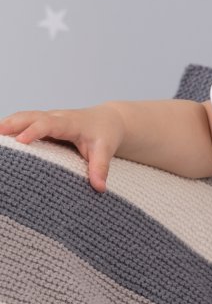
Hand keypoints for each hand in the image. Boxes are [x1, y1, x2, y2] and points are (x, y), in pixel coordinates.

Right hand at [0, 105, 125, 192]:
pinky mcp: (43, 125)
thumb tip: (99, 188)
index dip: (35, 131)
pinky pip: (24, 123)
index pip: (49, 124)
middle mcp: (56, 118)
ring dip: (7, 124)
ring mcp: (48, 120)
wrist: (108, 120)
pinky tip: (0, 138)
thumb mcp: (106, 149)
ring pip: (24, 117)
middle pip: (31, 116)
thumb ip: (101, 167)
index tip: (21, 141)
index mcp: (70, 123)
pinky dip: (11, 128)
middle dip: (13, 123)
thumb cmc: (105, 134)